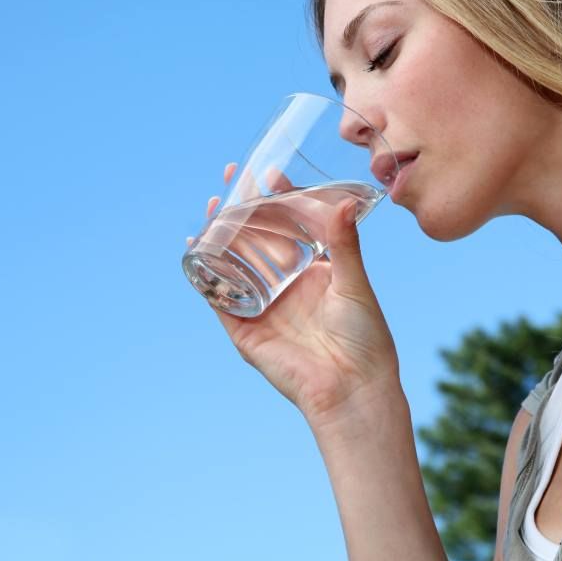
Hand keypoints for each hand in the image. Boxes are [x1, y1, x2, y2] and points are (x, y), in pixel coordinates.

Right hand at [189, 162, 399, 425]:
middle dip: (244, 209)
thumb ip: (344, 244)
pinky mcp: (245, 329)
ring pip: (235, 261)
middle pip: (257, 239)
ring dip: (221, 232)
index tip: (270, 172)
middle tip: (235, 175)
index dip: (279, 200)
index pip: (291, 227)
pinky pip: (218, 297)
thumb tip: (345, 202)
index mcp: (315, 271)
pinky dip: (204, 272)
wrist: (352, 388)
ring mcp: (264, 305)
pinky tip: (196, 245)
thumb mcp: (354, 283)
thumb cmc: (365, 338)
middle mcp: (286, 285)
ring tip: (215, 202)